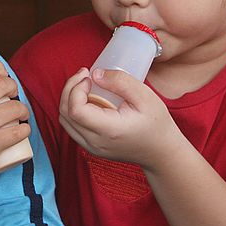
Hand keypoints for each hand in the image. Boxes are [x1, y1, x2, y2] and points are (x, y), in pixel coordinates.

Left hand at [58, 67, 183, 170]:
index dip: (75, 89)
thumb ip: (120, 82)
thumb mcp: (145, 96)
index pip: (75, 110)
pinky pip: (72, 127)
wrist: (161, 152)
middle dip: (69, 89)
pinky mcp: (91, 148)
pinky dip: (73, 109)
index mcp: (108, 130)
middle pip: (65, 114)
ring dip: (69, 98)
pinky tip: (87, 98)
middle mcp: (95, 142)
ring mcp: (91, 148)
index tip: (89, 77)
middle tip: (84, 74)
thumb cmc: (156, 124)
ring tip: (85, 84)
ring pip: (64, 121)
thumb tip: (95, 74)